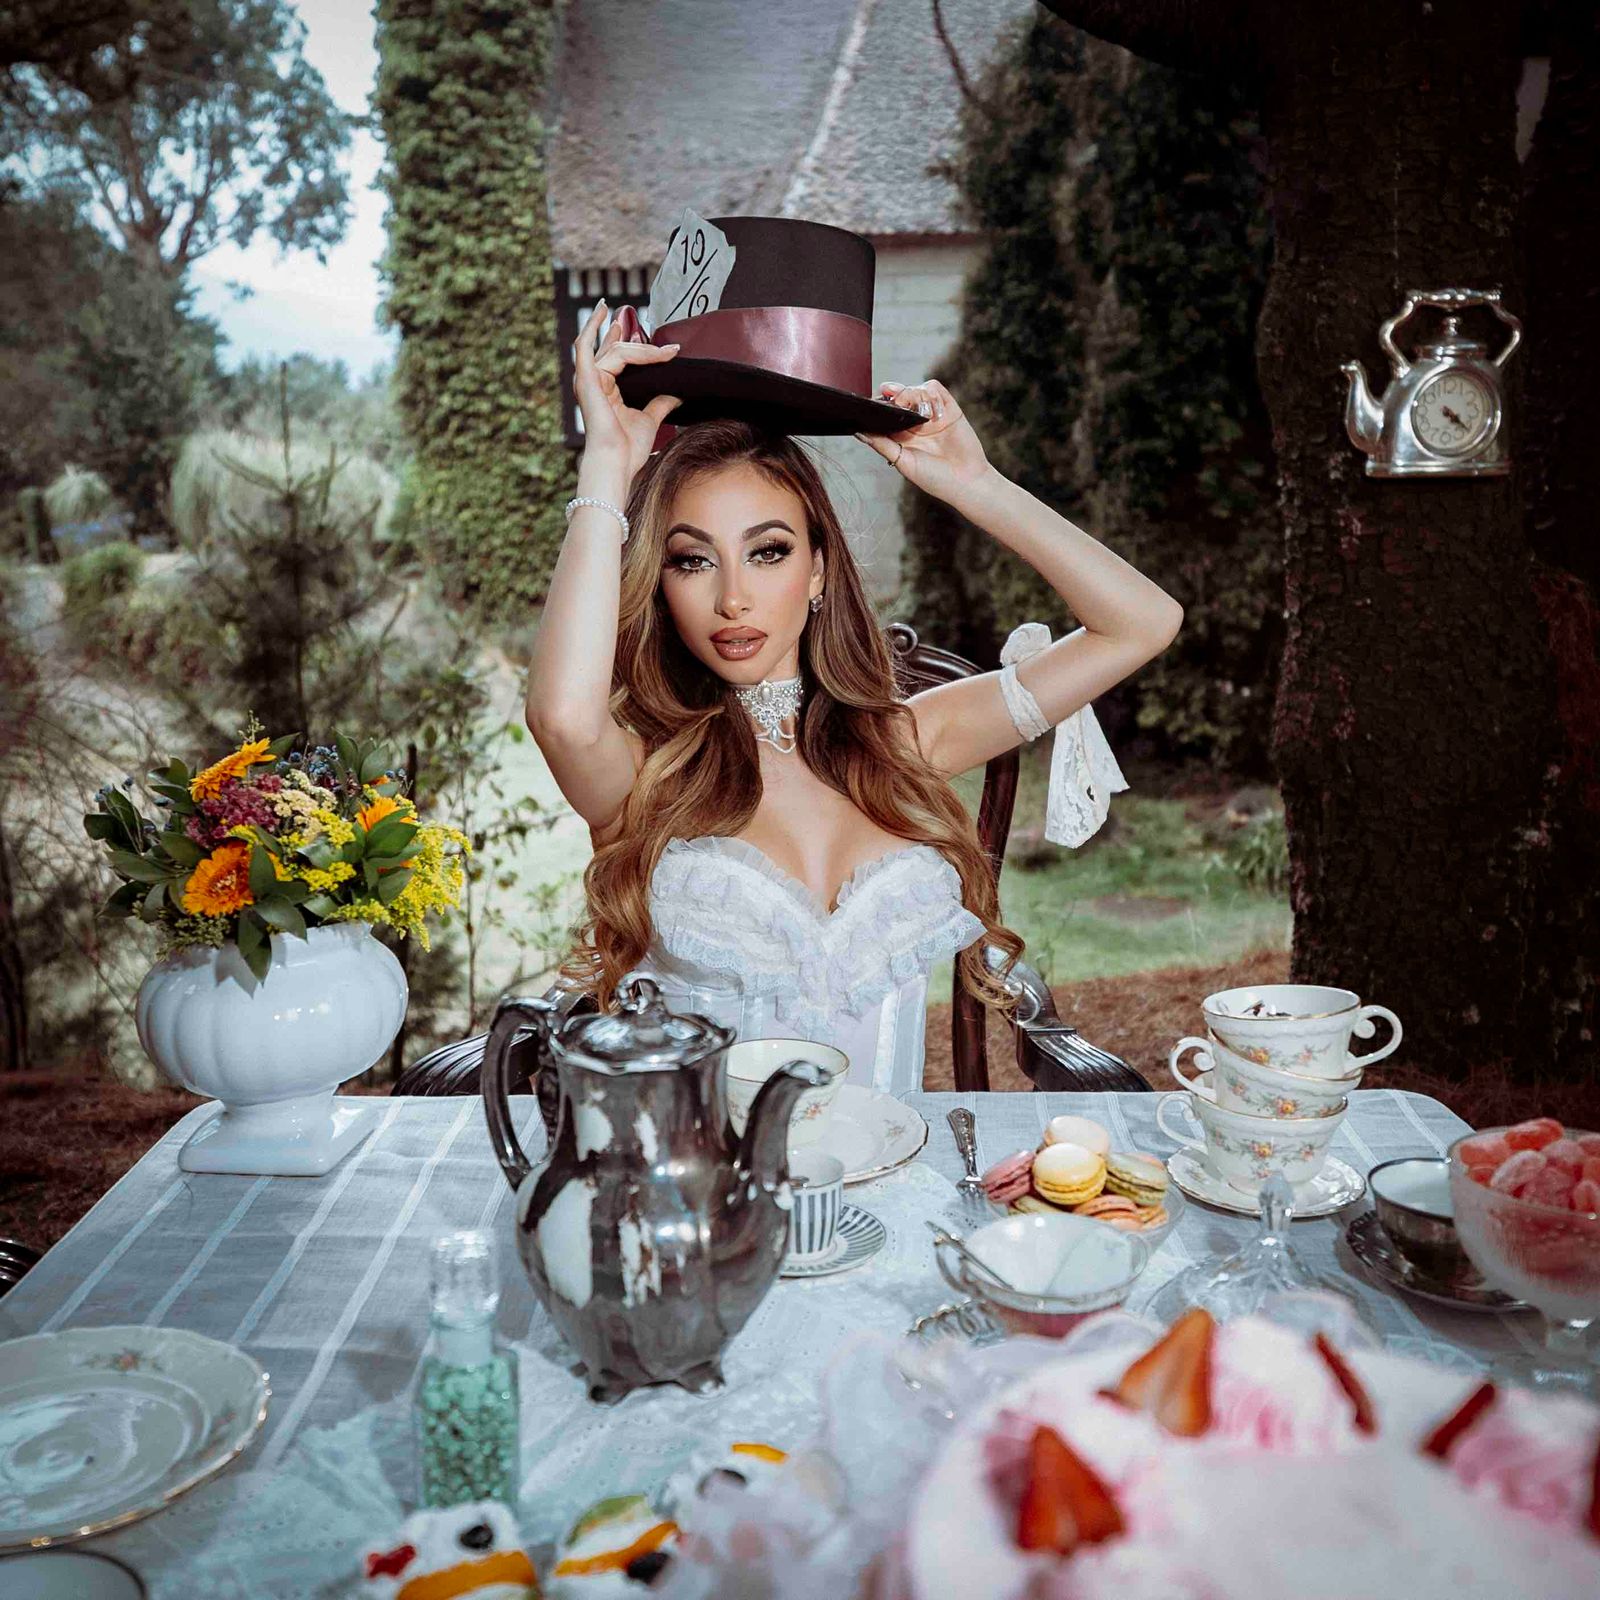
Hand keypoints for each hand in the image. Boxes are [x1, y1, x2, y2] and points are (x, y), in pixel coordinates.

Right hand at [573, 300, 682, 481]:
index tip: (668, 350)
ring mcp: (588, 379)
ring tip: (651, 340)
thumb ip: (660, 403)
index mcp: (606, 391)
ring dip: (633, 343)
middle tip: (660, 341)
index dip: (642, 350)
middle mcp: (594, 383)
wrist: (618, 461)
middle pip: (617, 352)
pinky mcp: (585, 378)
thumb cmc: (628, 448)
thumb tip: (677, 392)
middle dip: (637, 343)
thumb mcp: (650, 419)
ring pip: (613, 350)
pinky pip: (584, 344)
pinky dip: (592, 325)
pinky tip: (603, 309)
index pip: (621, 361)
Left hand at [853, 379, 989, 502]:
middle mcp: (916, 423)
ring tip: (918, 412)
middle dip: (894, 393)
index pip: (886, 412)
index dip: (879, 404)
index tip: (873, 402)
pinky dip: (930, 392)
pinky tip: (932, 410)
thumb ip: (882, 444)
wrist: (966, 481)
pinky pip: (936, 389)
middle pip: (900, 396)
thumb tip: (858, 431)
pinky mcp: (949, 409)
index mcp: (902, 435)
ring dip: (913, 394)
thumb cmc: (934, 478)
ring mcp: (933, 415)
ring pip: (917, 389)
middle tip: (891, 396)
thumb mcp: (903, 461)